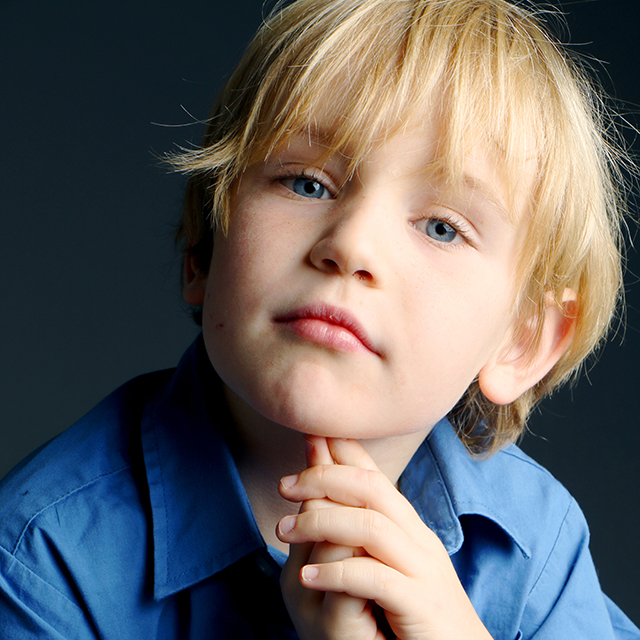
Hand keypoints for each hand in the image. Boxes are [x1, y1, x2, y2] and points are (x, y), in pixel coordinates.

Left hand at [277, 437, 492, 639]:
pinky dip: (337, 573)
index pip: (374, 475)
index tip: (310, 432)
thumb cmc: (416, 612)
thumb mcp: (390, 564)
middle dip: (324, 478)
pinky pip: (375, 578)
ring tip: (284, 531)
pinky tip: (308, 575)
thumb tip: (327, 505)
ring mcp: (422, 568)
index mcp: (408, 526)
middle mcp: (417, 538)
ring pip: (370, 526)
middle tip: (285, 485)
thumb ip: (365, 534)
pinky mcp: (420, 603)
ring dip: (321, 523)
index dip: (343, 449)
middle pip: (371, 488)